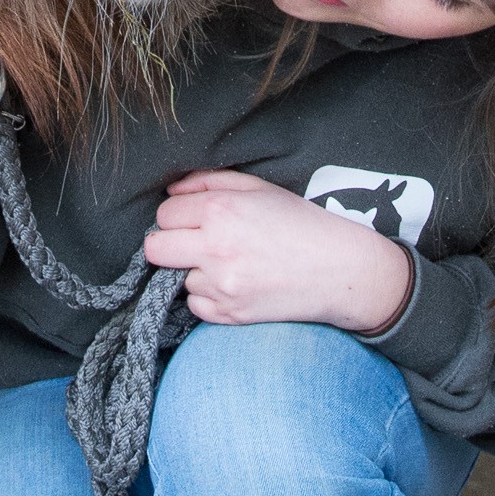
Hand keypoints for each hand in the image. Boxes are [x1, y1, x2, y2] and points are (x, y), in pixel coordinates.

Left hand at [143, 171, 411, 332]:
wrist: (339, 270)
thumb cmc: (300, 223)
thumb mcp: (258, 188)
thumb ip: (209, 181)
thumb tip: (171, 190)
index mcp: (221, 210)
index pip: (164, 213)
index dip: (178, 214)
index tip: (195, 218)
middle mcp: (215, 247)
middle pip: (154, 248)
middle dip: (168, 243)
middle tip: (192, 242)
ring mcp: (221, 285)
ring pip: (177, 277)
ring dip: (194, 271)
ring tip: (229, 264)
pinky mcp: (229, 314)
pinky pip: (196, 305)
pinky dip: (208, 296)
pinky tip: (235, 284)